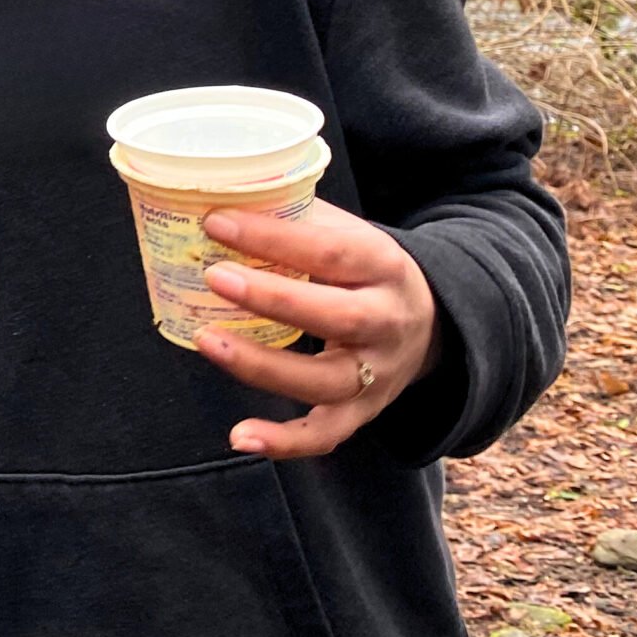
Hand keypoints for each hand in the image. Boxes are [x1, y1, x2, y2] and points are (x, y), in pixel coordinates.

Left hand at [196, 198, 438, 459]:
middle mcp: (387, 322)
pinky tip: (239, 436)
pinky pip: (325, 434)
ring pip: (324, 380)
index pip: (328, 250)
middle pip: (334, 316)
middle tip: (212, 276)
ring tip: (206, 341)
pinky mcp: (362, 411)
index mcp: (383, 266)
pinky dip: (284, 442)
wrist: (429, 322)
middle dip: (270, 298)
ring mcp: (376, 373)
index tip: (215, 222)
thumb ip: (292, 217)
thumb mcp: (346, 232)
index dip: (272, 236)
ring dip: (262, 365)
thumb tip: (215, 194)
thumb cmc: (360, 268)